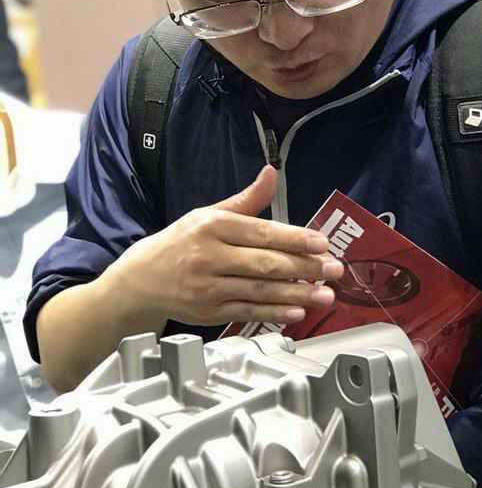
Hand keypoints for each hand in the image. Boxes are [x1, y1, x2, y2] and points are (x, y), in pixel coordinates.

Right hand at [107, 165, 344, 327]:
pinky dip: (274, 313)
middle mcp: (209, 256)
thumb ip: (246, 200)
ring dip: (297, 295)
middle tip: (334, 270)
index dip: (294, 239)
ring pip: (259, 291)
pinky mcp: (209, 312)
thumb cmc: (181, 243)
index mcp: (212, 226)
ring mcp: (208, 287)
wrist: (141, 281)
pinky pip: (247, 312)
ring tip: (326, 295)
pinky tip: (297, 312)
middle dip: (304, 268)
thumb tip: (271, 173)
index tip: (322, 244)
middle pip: (264, 264)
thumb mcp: (208, 214)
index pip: (260, 232)